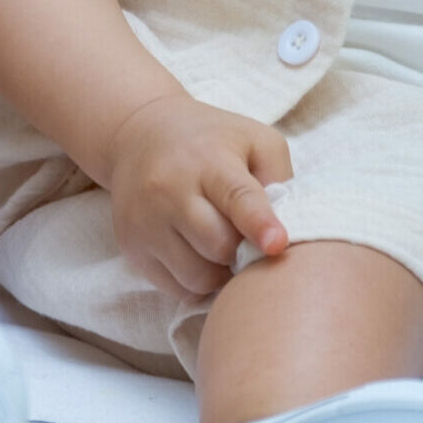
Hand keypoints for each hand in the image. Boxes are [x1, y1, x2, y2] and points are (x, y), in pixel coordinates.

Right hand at [101, 94, 292, 298]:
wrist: (138, 134)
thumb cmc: (210, 141)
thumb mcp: (253, 139)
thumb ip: (279, 177)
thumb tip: (290, 228)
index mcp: (209, 160)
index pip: (236, 195)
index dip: (259, 223)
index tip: (277, 244)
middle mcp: (170, 190)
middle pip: (219, 245)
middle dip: (242, 251)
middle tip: (249, 240)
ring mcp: (146, 221)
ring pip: (198, 276)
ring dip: (221, 271)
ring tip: (224, 247)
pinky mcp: (132, 247)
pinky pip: (177, 288)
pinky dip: (198, 282)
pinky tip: (200, 255)